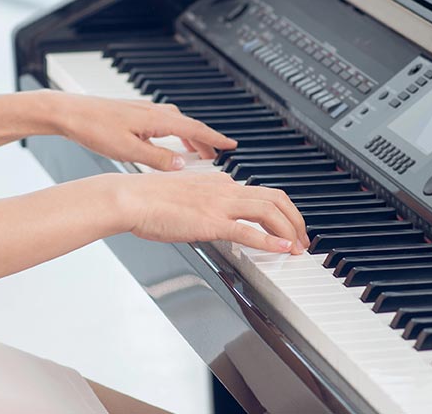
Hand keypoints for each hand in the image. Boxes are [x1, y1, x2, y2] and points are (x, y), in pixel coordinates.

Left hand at [51, 93, 235, 169]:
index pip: (196, 130)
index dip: (215, 139)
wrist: (68, 112)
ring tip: (195, 155)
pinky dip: (172, 136)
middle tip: (216, 156)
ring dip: (188, 139)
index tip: (231, 145)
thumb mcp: (128, 151)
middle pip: (189, 127)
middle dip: (205, 142)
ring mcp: (144, 110)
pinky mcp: (134, 113)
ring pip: (176, 125)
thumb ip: (157, 159)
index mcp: (157, 119)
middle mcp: (154, 111)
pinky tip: (165, 146)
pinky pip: (163, 124)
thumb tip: (181, 165)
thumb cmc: (93, 128)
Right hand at [107, 172, 309, 254]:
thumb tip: (211, 214)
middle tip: (302, 238)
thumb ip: (202, 201)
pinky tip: (281, 249)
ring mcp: (219, 204)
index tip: (287, 226)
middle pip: (275, 198)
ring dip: (289, 229)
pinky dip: (270, 240)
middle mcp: (224, 189)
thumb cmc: (146, 199)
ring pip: (269, 210)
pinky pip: (248, 230)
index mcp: (218, 182)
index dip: (281, 210)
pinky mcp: (210, 221)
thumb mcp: (183, 194)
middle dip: (295, 219)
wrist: (129, 197)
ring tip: (297, 247)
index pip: (260, 192)